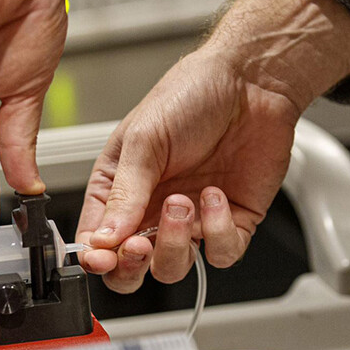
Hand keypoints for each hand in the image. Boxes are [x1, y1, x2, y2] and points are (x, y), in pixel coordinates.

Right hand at [77, 0, 349, 292]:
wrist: (252, 81)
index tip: (103, 256)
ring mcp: (192, 220)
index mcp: (119, 189)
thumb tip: (104, 236)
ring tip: (182, 203)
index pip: (97, 240)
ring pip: (174, 267)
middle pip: (132, 268)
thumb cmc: (191, 94)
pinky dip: (217, 232)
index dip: (97, 257)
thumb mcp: (144, 138)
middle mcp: (152, 209)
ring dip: (175, 244)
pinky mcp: (231, 222)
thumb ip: (125, 191)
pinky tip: (216, 195)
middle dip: (131, 268)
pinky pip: (220, 253)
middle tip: (138, 246)